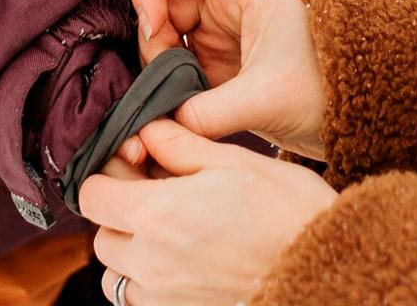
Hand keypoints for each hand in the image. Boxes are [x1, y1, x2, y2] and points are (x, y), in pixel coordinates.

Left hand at [81, 119, 336, 305]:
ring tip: (172, 233)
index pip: (93, 196)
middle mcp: (152, 263)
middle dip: (122, 214)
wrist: (324, 271)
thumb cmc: (287, 211)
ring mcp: (165, 299)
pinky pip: (143, 303)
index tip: (134, 166)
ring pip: (118, 278)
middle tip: (159, 195)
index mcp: (160, 214)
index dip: (107, 176)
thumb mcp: (235, 161)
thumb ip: (182, 145)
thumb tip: (148, 128)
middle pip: (103, 238)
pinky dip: (150, 284)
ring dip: (132, 254)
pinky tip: (186, 261)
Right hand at [131, 0, 326, 158]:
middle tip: (163, 82)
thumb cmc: (323, 90)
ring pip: (165, 37)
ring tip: (173, 103)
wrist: (357, 114)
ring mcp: (221, 35)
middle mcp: (226, 4)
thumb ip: (206, 113)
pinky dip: (169, 88)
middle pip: (162, 1)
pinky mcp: (220, 67)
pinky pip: (177, 67)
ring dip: (159, 69)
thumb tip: (155, 126)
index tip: (151, 30)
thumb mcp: (265, 99)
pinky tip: (177, 112)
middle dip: (153, 40)